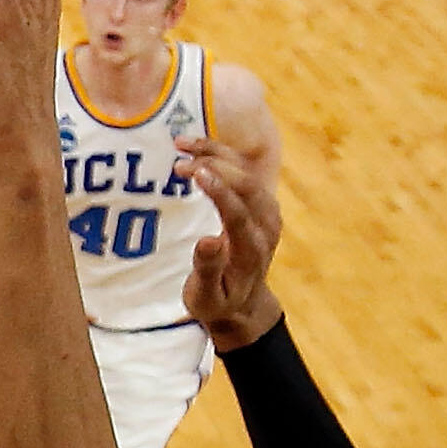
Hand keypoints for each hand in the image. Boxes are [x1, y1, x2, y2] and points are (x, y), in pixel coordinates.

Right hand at [177, 135, 283, 348]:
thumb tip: (206, 240)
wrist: (245, 303)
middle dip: (214, 167)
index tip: (194, 173)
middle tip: (178, 161)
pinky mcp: (262, 202)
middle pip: (247, 185)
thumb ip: (207, 270)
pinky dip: (220, 156)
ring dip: (215, 154)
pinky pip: (245, 171)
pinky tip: (196, 148)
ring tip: (180, 144)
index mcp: (252, 251)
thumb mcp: (206, 298)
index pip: (239, 213)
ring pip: (247, 172)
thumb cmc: (219, 301)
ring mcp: (268, 212)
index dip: (219, 191)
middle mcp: (266, 226)